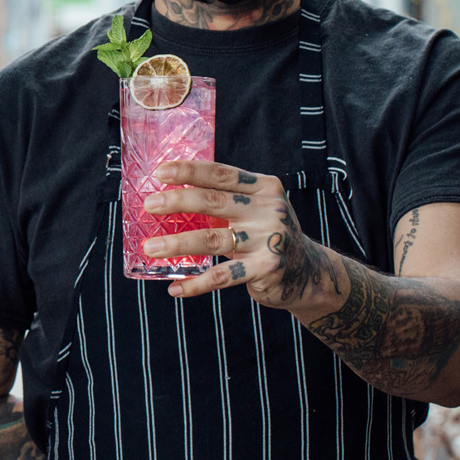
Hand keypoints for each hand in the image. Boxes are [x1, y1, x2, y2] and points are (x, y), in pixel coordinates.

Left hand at [142, 161, 342, 310]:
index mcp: (265, 188)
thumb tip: (176, 193)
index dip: (190, 172)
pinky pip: (223, 276)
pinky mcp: (266, 269)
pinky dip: (196, 284)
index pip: (222, 174)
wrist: (309, 272)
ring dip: (177, 244)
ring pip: (213, 240)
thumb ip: (229, 198)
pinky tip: (175, 288)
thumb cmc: (270, 234)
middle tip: (149, 205)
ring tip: (150, 248)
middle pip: (214, 201)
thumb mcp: (258, 208)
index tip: (161, 173)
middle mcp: (269, 210)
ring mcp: (269, 239)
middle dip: (178, 202)